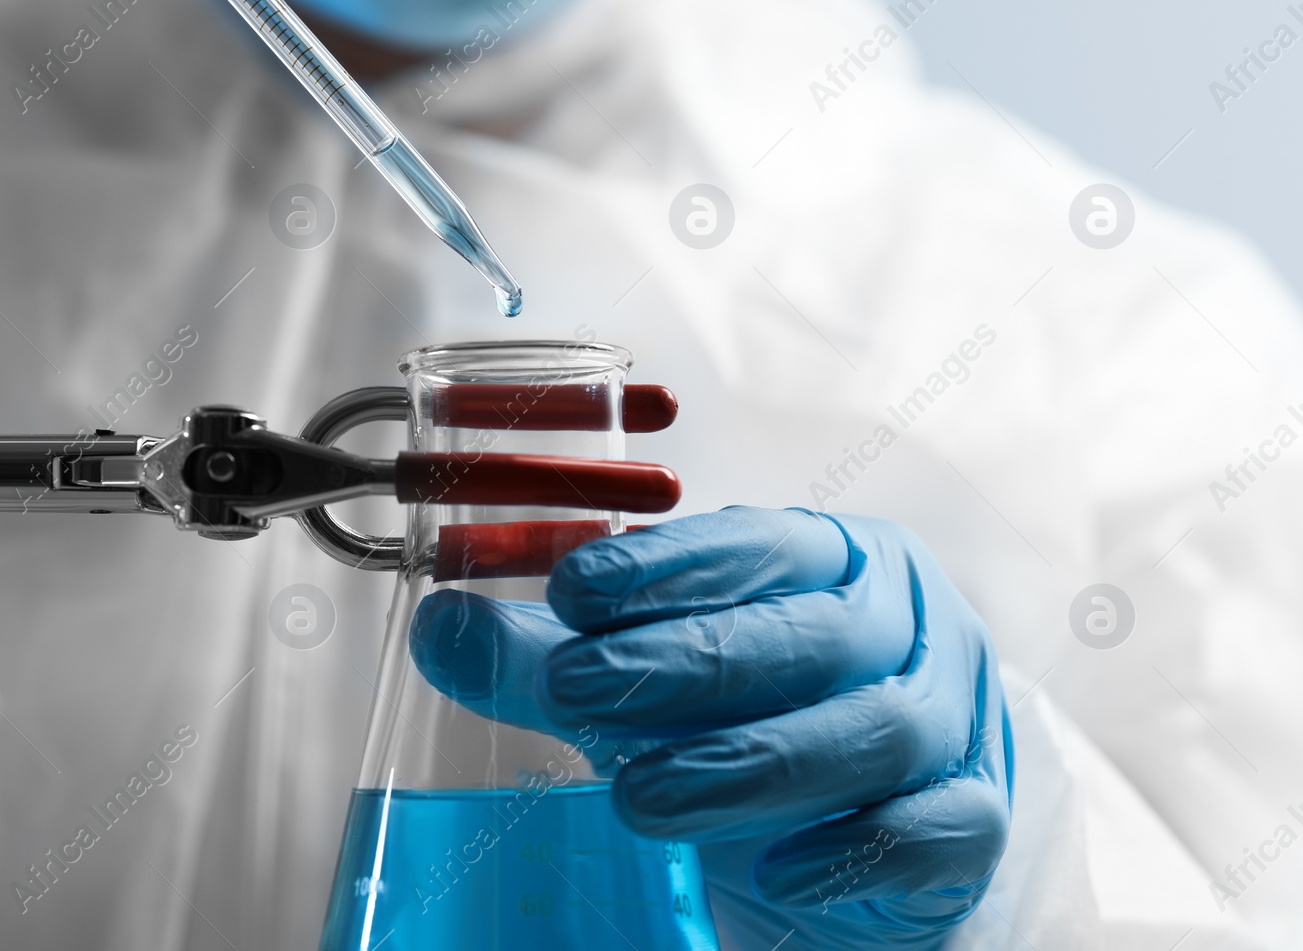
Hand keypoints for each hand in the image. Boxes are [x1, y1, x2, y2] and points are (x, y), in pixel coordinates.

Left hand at [410, 507, 1012, 949]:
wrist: (875, 827)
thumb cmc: (755, 725)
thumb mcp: (651, 687)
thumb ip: (551, 658)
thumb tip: (441, 628)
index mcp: (832, 560)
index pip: (754, 544)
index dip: (665, 566)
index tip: (571, 591)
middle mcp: (903, 624)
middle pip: (809, 633)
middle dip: (689, 663)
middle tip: (580, 694)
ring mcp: (951, 719)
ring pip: (872, 728)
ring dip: (753, 763)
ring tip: (643, 798)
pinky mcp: (973, 818)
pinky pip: (934, 828)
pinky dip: (855, 850)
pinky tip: (780, 871)